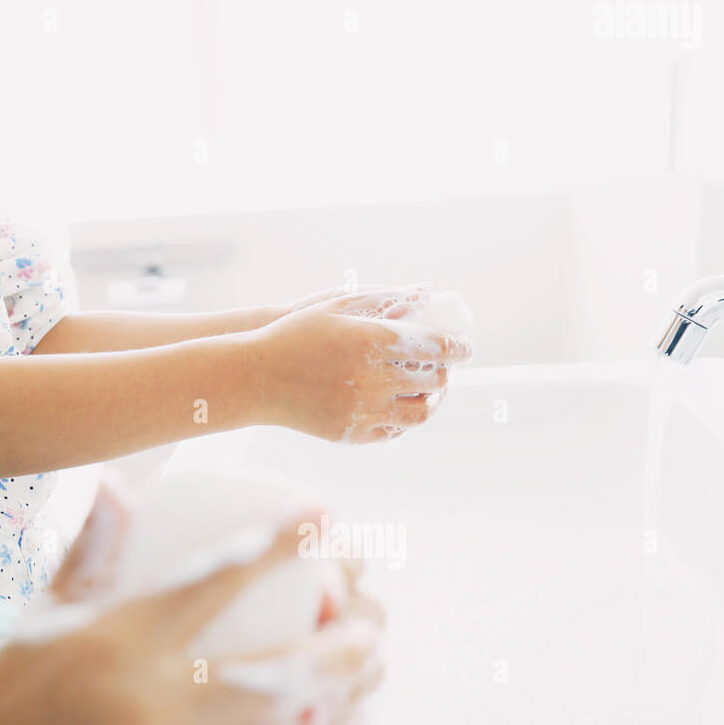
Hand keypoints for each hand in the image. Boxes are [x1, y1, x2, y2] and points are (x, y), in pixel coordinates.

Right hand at [250, 284, 473, 442]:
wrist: (257, 378)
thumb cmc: (298, 334)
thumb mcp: (338, 305)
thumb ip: (386, 299)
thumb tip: (427, 291)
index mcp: (372, 340)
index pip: (434, 346)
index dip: (458, 347)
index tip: (466, 347)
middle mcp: (372, 377)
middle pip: (432, 380)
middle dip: (446, 373)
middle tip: (446, 367)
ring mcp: (363, 409)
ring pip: (420, 412)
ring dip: (432, 401)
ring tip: (431, 392)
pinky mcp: (353, 433)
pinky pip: (395, 431)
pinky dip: (406, 419)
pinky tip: (403, 406)